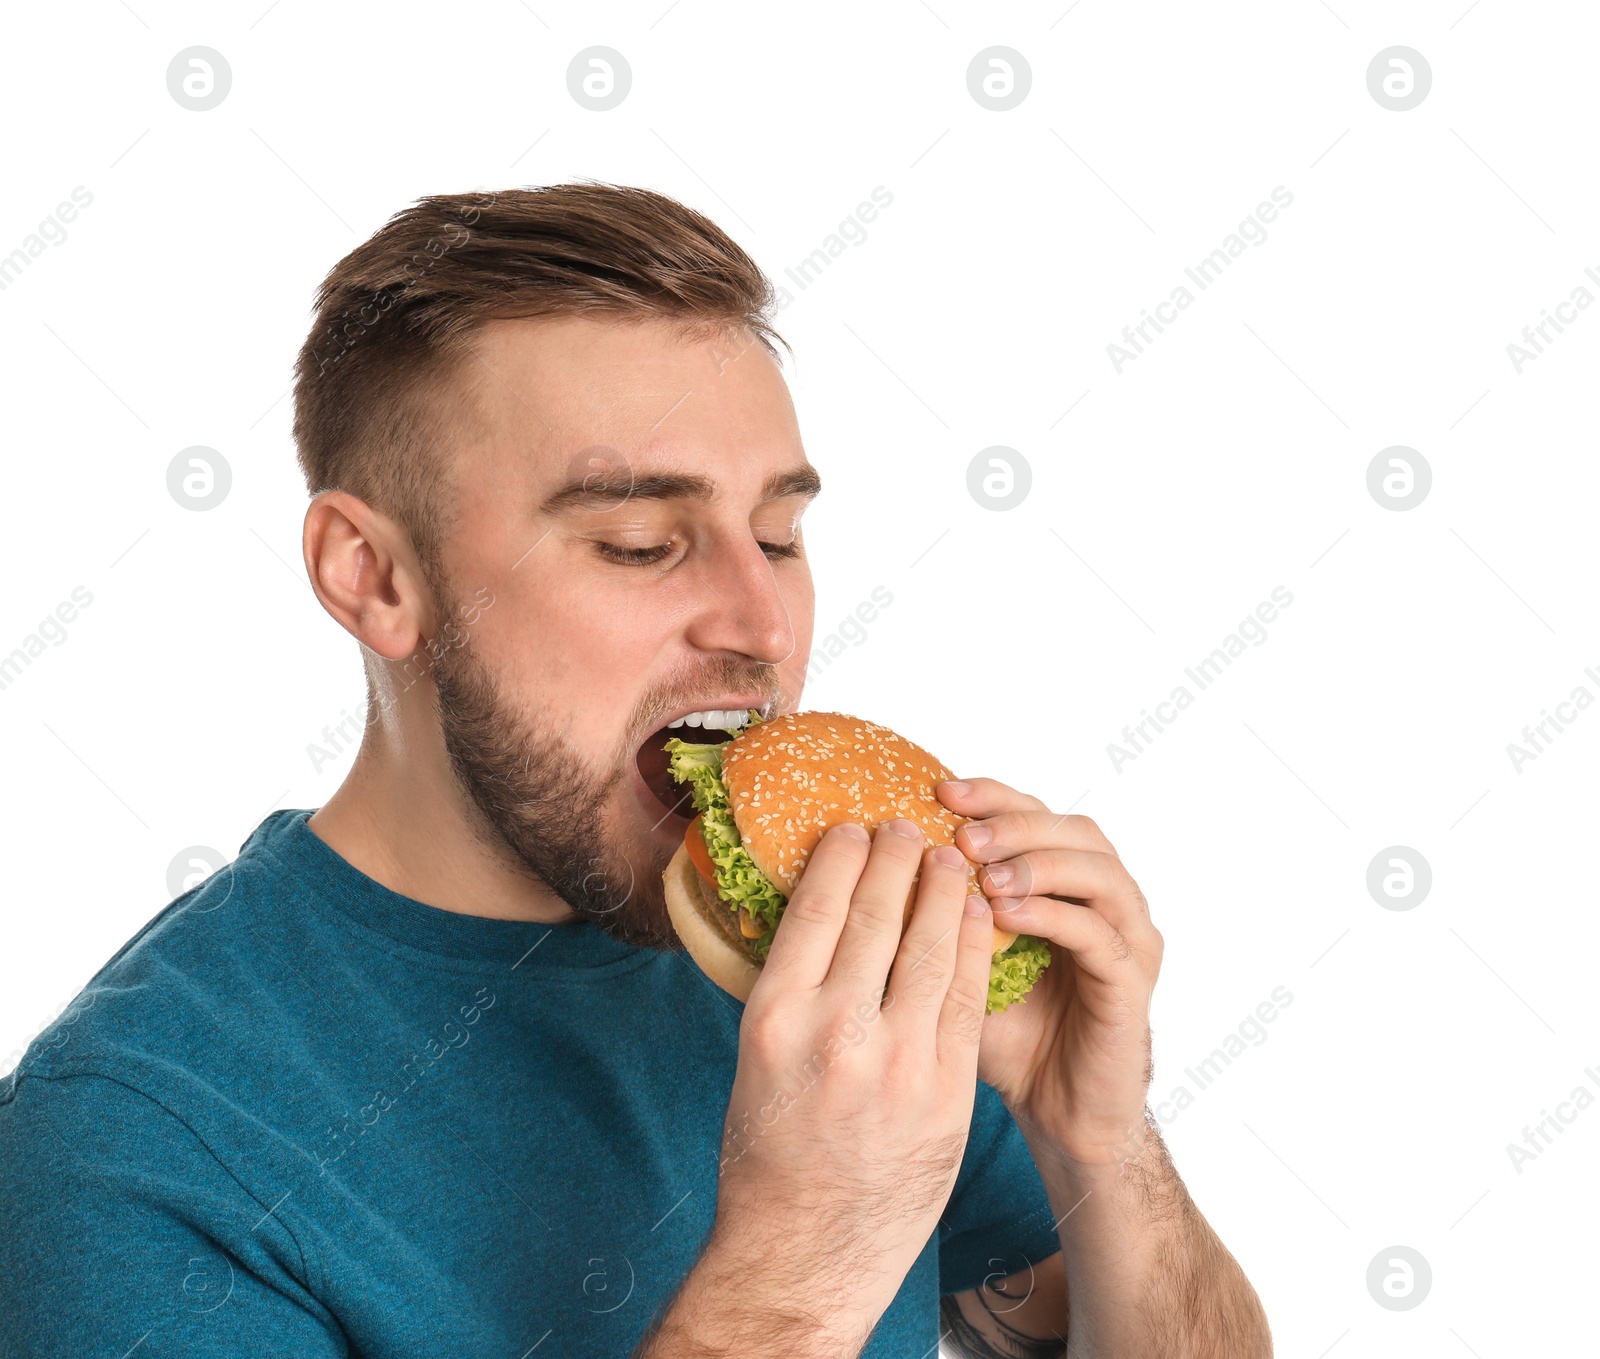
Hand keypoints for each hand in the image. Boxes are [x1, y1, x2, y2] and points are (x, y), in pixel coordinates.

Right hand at [708, 818, 997, 1336]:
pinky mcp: (947, 1091)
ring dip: (944, 891)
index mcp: (774, 1016)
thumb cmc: (770, 1153)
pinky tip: (979, 916)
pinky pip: (969, 998)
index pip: (816, 907)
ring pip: (932, 947)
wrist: (805, 1251)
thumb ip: (792, 990)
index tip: (854, 828)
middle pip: (876, 915)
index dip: (843, 856)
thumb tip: (819, 917)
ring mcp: (897, 1062)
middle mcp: (835, 1030)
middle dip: (897, 858)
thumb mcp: (756, 1060)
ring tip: (950, 857)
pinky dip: (976, 947)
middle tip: (908, 827)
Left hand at [938, 779, 1163, 1165]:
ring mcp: (1128, 938)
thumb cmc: (1006, 1036)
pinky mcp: (1133, 982)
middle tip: (960, 834)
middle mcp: (1107, 900)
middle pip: (1074, 829)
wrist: (1058, 1112)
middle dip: (1015, 822)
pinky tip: (1005, 914)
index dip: (992, 796)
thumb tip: (864, 871)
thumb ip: (936, 917)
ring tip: (982, 871)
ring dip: (1037, 862)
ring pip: (1098, 870)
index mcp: (1066, 884)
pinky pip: (1098, 933)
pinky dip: (1052, 915)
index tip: (937, 791)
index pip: (1037, 815)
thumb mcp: (960, 965)